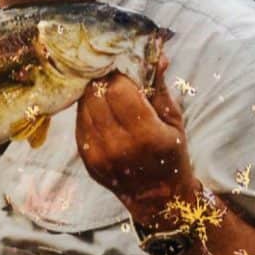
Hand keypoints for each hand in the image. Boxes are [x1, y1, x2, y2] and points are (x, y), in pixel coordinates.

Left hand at [76, 55, 199, 221]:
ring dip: (94, 94)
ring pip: (84, 107)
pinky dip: (89, 111)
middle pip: (96, 95)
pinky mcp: (87, 160)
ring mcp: (99, 155)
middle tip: (113, 75)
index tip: (125, 69)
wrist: (158, 199)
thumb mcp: (174, 120)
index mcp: (146, 135)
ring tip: (107, 90)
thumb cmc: (172, 155)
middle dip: (104, 80)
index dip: (119, 75)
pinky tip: (101, 109)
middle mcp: (118, 146)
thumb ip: (160, 87)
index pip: (118, 89)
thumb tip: (157, 55)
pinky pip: (80, 123)